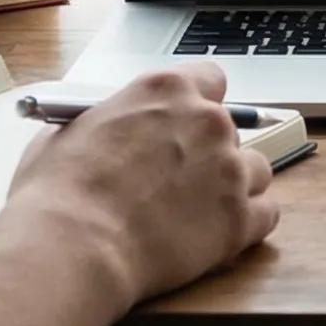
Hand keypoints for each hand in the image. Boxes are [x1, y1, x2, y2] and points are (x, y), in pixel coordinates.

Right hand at [0, 65, 276, 325]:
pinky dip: (248, 224)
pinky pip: (266, 214)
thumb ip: (108, 122)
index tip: (186, 124)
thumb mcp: (68, 132)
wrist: (73, 246)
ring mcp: (229, 170)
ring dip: (234, 185)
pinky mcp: (239, 220)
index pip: (210, 79)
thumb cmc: (59, 192)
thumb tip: (109, 130)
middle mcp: (207, 121)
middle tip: (179, 179)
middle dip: (209, 151)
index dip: (199, 104)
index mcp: (166, 90)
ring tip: (200, 209)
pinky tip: (219, 233)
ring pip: (256, 169)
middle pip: (231, 128)